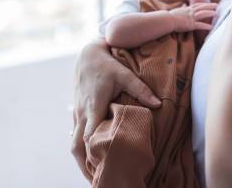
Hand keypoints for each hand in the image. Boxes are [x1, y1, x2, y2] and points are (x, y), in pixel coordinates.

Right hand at [71, 39, 161, 180]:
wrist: (86, 56)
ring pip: (74, 144)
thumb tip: (158, 104)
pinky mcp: (77, 115)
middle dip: (85, 165)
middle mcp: (82, 113)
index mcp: (94, 106)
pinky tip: (90, 163)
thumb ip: (141, 89)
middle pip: (77, 146)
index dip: (94, 150)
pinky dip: (81, 152)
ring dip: (82, 162)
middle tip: (99, 181)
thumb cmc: (107, 65)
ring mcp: (77, 115)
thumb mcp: (124, 74)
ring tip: (94, 178)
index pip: (89, 133)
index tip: (103, 165)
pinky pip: (74, 138)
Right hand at [169, 3, 216, 31]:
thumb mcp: (176, 10)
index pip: (196, 5)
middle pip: (202, 7)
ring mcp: (191, 18)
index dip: (203, 4)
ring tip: (216, 14)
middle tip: (216, 5)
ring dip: (210, 13)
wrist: (167, 20)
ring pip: (203, 14)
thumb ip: (181, 8)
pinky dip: (206, 26)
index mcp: (186, 9)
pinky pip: (200, 25)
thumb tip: (183, 5)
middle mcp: (190, 12)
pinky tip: (211, 27)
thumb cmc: (168, 17)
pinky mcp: (190, 24)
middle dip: (209, 6)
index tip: (208, 4)